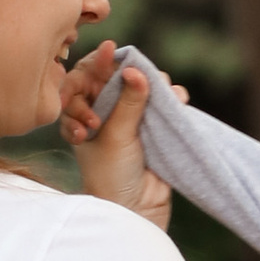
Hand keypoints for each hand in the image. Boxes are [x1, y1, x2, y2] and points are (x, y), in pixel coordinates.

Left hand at [67, 53, 171, 228]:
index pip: (86, 74)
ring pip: (145, 85)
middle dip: (131, 73)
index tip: (110, 50)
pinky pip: (166, 103)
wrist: (134, 209)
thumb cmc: (111, 173)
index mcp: (82, 110)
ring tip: (162, 90)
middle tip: (139, 77)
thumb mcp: (115, 134)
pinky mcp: (156, 127)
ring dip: (155, 83)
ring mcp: (131, 117)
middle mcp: (105, 110)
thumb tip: (136, 70)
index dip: (99, 61)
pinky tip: (178, 100)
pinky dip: (173, 98)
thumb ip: (127, 101)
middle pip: (119, 74)